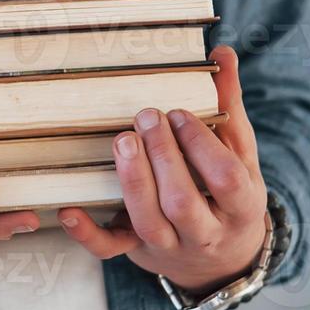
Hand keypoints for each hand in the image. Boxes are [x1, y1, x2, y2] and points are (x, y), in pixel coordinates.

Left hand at [57, 46, 267, 294]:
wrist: (222, 256)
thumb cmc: (227, 191)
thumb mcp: (238, 152)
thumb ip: (228, 105)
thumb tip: (222, 52)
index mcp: (241, 206)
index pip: (226, 180)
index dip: (202, 146)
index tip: (180, 113)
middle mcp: (207, 233)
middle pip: (182, 202)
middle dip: (162, 158)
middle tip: (145, 116)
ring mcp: (170, 246)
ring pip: (148, 224)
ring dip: (132, 182)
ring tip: (121, 140)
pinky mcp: (137, 252)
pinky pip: (109, 249)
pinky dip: (87, 233)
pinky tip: (68, 209)